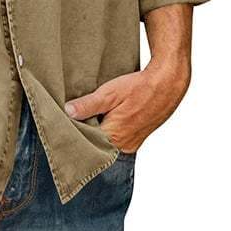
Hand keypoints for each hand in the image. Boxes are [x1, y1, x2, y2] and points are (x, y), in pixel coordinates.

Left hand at [63, 58, 190, 152]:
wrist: (167, 84)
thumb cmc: (139, 88)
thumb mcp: (109, 93)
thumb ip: (88, 105)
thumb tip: (68, 112)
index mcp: (115, 137)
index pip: (86, 143)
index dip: (74, 133)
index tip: (63, 126)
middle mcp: (124, 146)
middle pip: (96, 145)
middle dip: (85, 133)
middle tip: (73, 120)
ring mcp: (132, 144)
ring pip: (107, 142)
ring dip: (97, 131)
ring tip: (89, 116)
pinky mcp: (137, 138)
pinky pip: (117, 139)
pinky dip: (109, 130)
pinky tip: (105, 117)